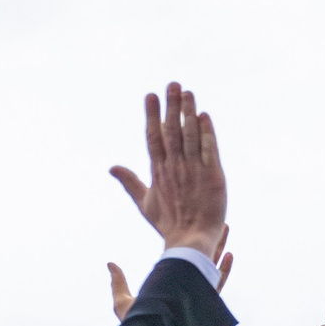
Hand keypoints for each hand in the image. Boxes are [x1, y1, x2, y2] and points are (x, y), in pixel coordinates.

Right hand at [109, 82, 226, 258]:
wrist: (190, 241)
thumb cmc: (169, 225)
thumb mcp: (145, 203)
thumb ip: (130, 182)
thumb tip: (111, 167)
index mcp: (159, 171)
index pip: (154, 137)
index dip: (152, 115)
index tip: (150, 95)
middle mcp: (175, 167)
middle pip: (172, 131)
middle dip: (171, 106)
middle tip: (172, 84)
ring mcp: (193, 170)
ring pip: (190, 135)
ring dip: (188, 113)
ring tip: (188, 92)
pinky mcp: (212, 176)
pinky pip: (209, 150)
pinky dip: (207, 133)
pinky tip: (204, 116)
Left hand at [109, 228, 232, 320]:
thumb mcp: (122, 301)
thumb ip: (118, 283)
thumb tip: (110, 264)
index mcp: (170, 286)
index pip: (182, 261)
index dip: (189, 243)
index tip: (191, 226)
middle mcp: (186, 289)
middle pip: (201, 259)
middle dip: (210, 240)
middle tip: (215, 222)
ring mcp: (196, 295)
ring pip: (213, 267)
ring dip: (221, 247)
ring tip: (225, 228)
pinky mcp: (204, 304)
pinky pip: (218, 285)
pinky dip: (225, 269)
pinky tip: (229, 254)